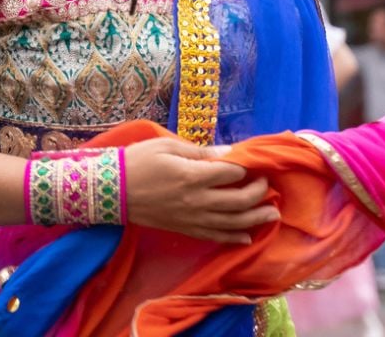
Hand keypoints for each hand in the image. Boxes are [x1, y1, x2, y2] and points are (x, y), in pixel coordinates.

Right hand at [124, 137, 277, 243]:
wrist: (110, 190)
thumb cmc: (138, 161)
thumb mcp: (168, 146)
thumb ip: (200, 152)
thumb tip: (229, 153)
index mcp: (192, 175)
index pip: (231, 174)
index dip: (248, 169)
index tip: (257, 164)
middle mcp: (195, 200)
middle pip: (237, 201)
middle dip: (258, 194)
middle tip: (268, 186)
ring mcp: (190, 218)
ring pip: (230, 223)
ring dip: (254, 219)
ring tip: (273, 214)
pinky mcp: (183, 229)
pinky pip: (213, 237)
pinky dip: (232, 238)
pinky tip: (246, 237)